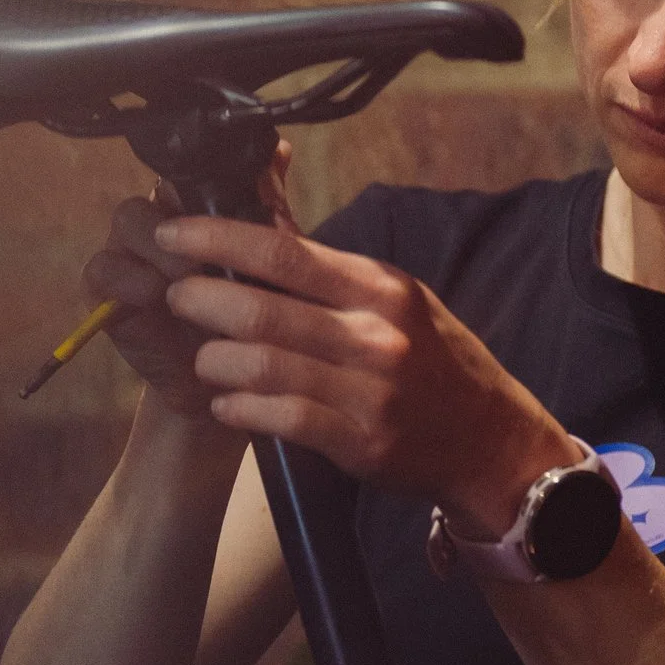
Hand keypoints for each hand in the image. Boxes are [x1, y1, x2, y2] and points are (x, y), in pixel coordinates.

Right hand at [81, 144, 297, 417]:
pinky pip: (103, 268)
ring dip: (159, 244)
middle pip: (157, 188)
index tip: (233, 195)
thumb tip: (281, 149)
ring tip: (188, 275)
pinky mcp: (106, 290)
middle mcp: (162, 220)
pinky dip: (128, 277)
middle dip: (185, 214)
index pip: (193, 168)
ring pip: (128, 219)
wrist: (230, 384)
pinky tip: (155, 293)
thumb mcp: (276, 266)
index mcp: (201, 207)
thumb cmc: (254, 317)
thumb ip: (272, 211)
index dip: (206, 174)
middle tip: (213, 249)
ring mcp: (130, 251)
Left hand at [152, 211, 573, 529]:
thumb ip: (327, 269)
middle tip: (176, 297)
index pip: (283, 251)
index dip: (217, 238)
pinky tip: (225, 404)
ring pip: (261, 365)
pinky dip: (240, 409)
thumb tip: (261, 223)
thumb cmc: (432, 359)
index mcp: (377, 286)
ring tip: (202, 358)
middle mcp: (374, 333)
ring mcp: (368, 389)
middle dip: (200, 299)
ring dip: (213, 360)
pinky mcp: (361, 441)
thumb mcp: (393, 298)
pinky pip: (281, 418)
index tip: (173, 232)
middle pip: (261, 308)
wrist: (490, 439)